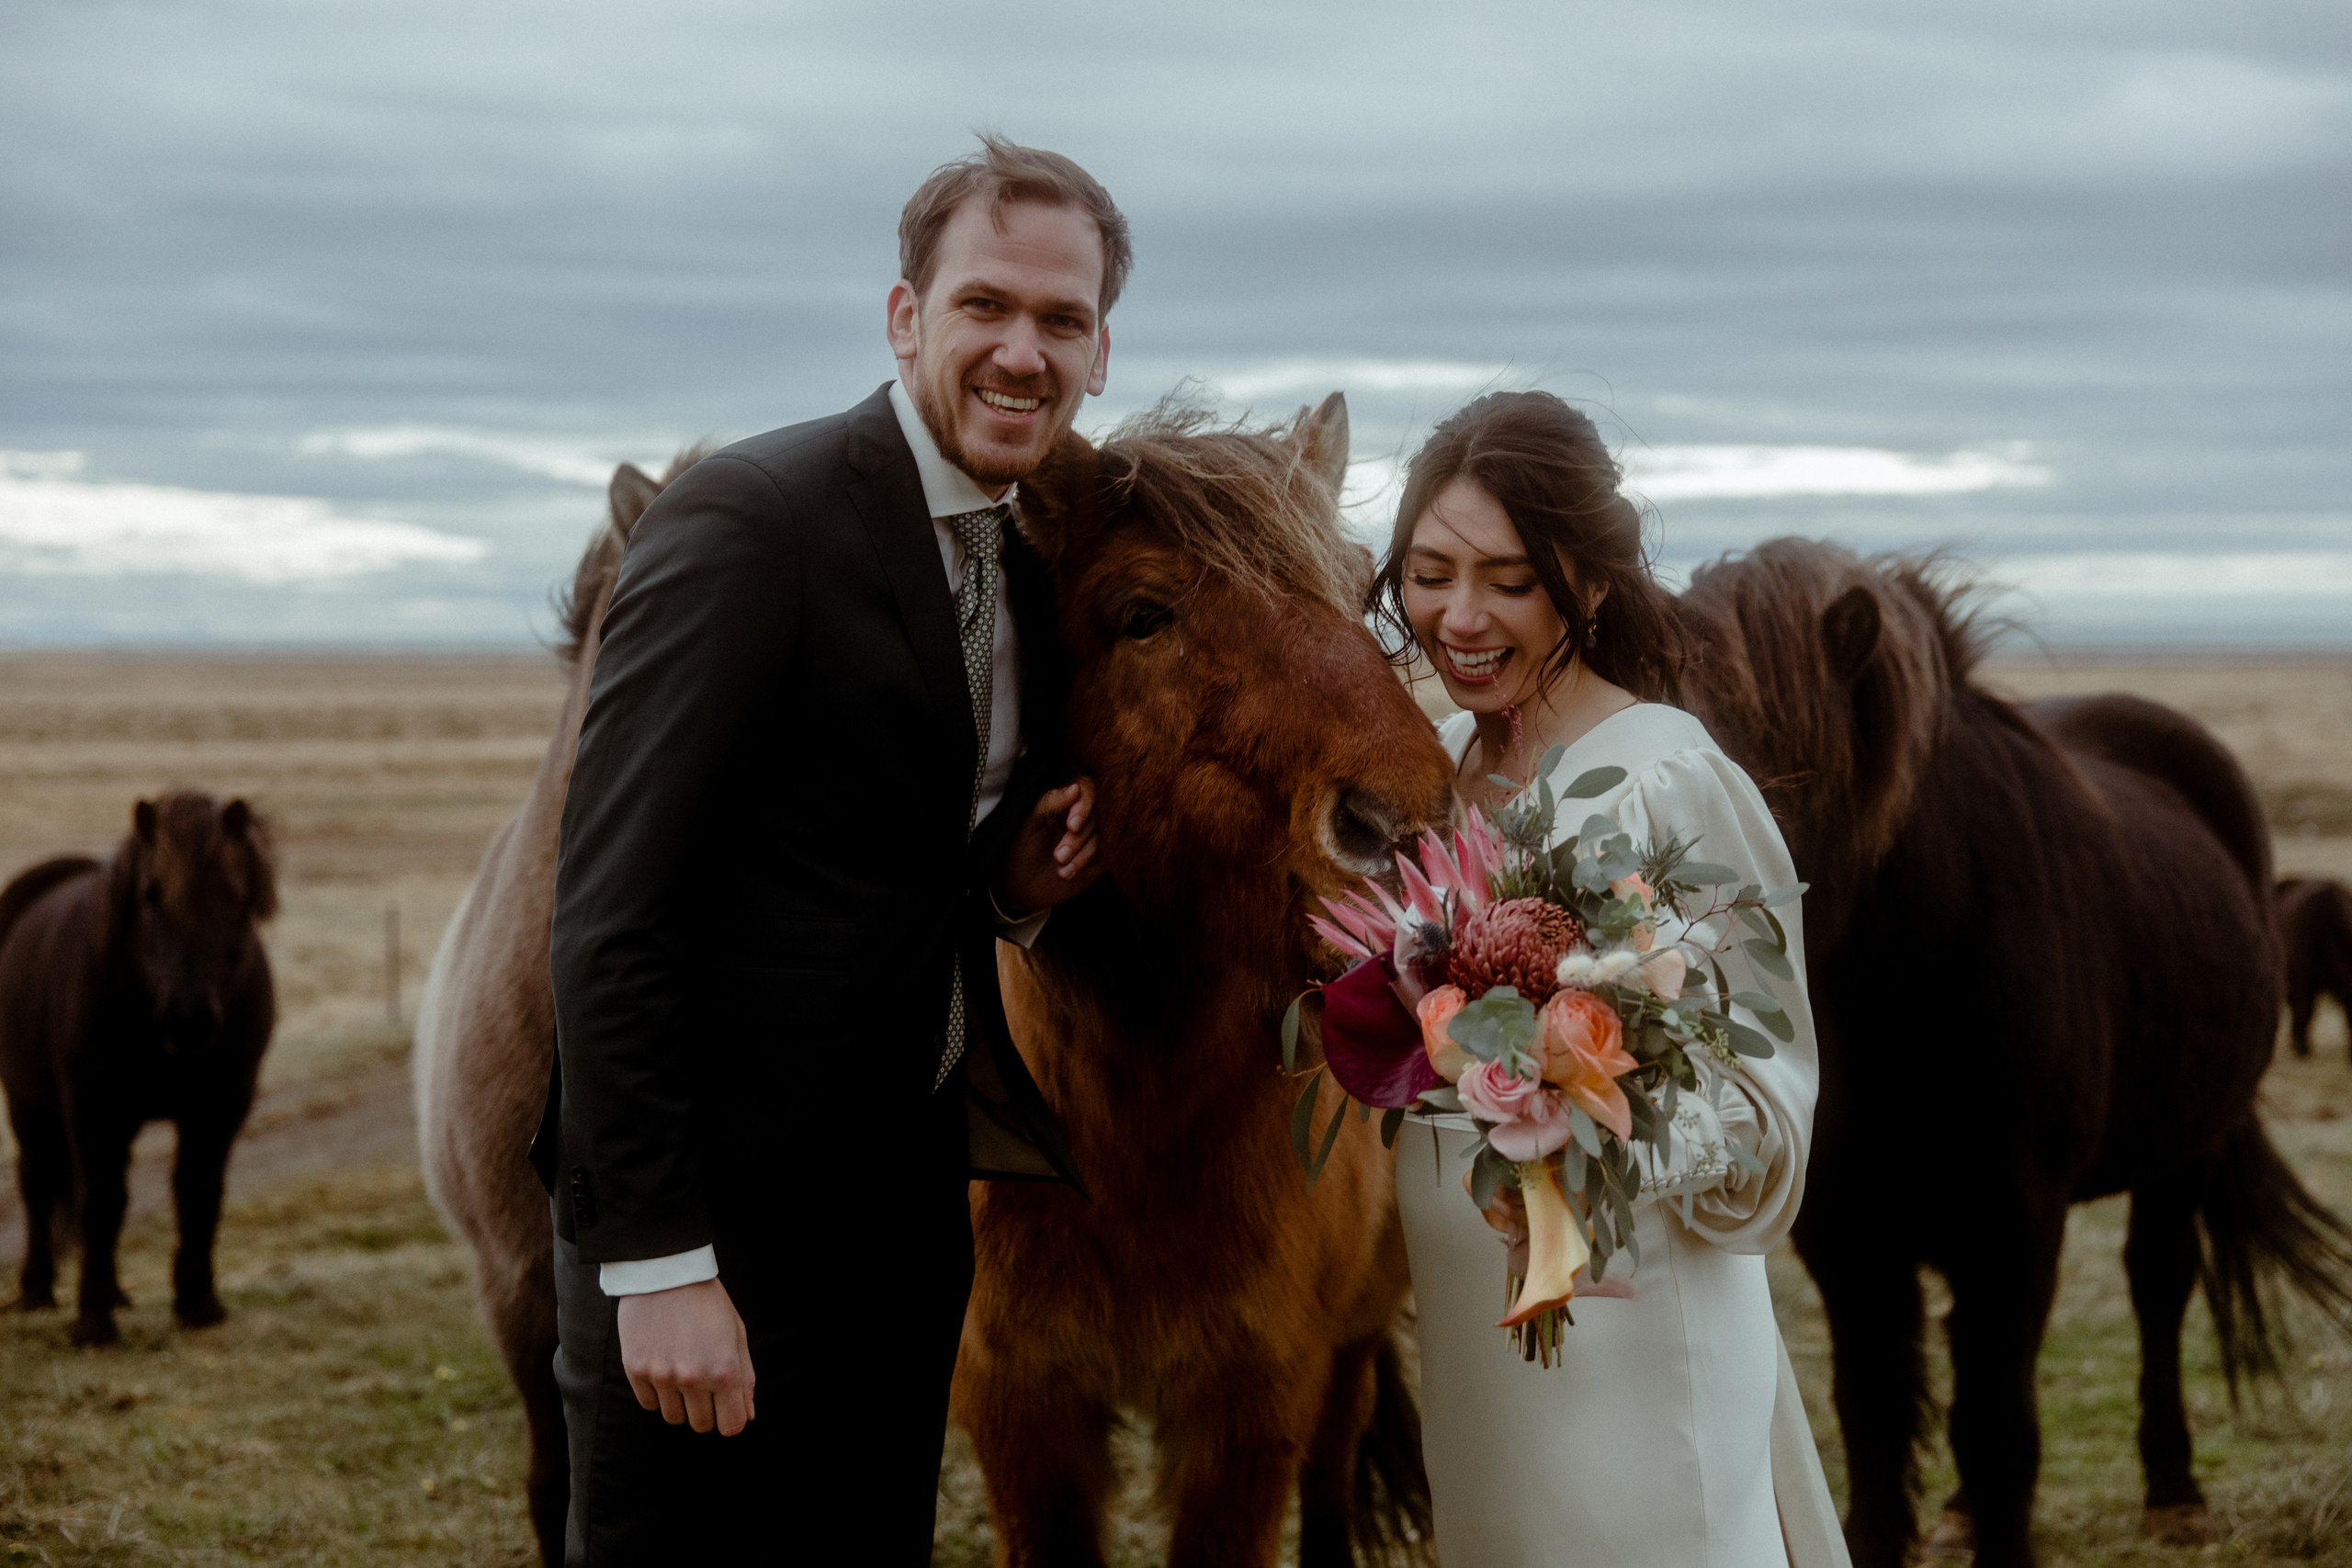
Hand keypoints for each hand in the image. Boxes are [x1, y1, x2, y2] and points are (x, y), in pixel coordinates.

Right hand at [617, 1277, 755, 1434]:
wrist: (666, 1273)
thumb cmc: (708, 1303)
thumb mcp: (737, 1335)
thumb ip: (745, 1379)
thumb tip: (746, 1416)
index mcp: (724, 1370)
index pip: (730, 1427)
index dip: (730, 1420)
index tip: (726, 1407)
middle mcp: (692, 1378)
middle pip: (700, 1425)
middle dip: (706, 1411)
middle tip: (703, 1384)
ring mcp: (661, 1375)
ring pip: (673, 1418)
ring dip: (680, 1403)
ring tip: (681, 1371)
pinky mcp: (636, 1370)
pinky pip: (649, 1404)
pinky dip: (657, 1393)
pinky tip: (662, 1366)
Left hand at [995, 778, 1102, 915]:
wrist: (1021, 886)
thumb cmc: (1020, 850)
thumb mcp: (1027, 824)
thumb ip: (1049, 803)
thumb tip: (1075, 788)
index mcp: (1065, 801)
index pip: (1087, 790)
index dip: (1084, 807)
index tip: (1071, 826)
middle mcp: (1083, 816)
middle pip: (1098, 817)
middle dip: (1079, 839)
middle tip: (1058, 856)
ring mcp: (1093, 837)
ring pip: (1103, 838)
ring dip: (1083, 855)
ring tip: (1060, 869)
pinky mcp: (1099, 858)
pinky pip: (1106, 857)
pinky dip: (1088, 866)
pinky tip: (1067, 873)